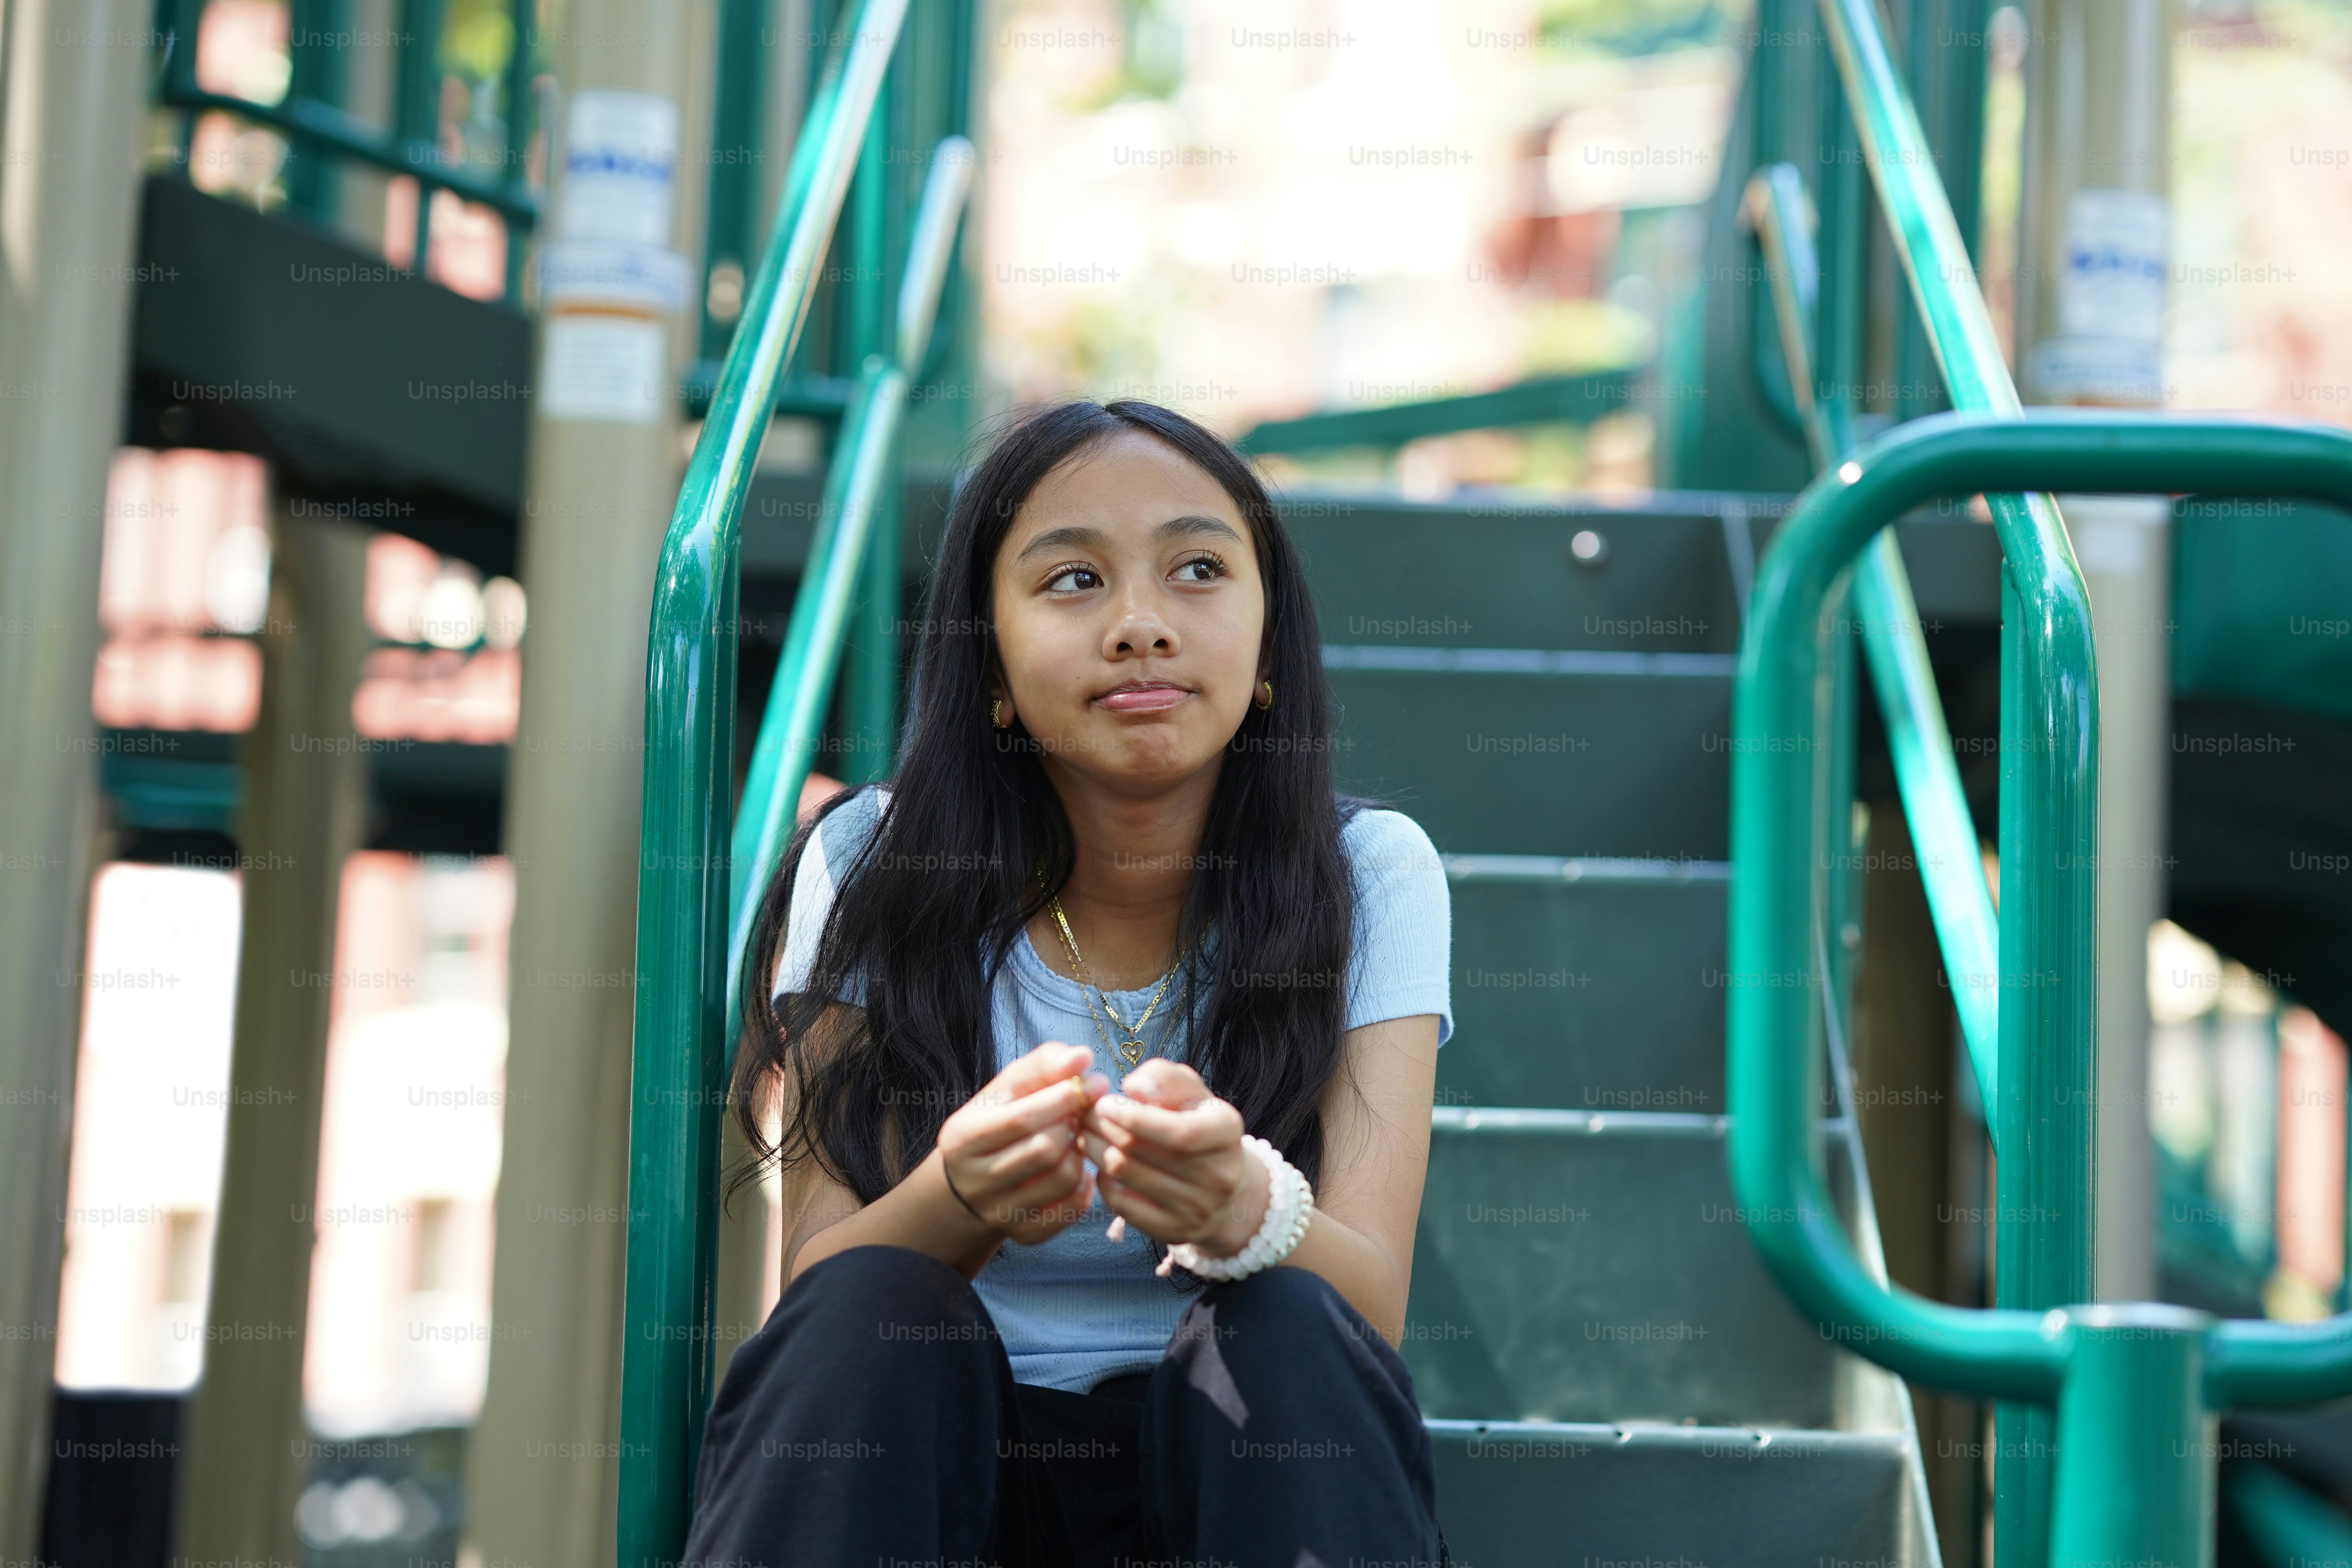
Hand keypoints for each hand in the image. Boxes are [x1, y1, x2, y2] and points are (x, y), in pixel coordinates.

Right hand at [937, 1042, 1108, 1244]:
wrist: (970, 1180)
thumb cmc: (997, 1120)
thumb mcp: (1007, 1087)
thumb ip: (1042, 1065)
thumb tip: (1082, 1057)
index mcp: (963, 1137)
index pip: (1022, 1118)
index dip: (1064, 1098)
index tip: (1091, 1083)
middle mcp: (975, 1181)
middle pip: (1045, 1150)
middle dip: (1073, 1125)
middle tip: (1083, 1113)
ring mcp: (999, 1212)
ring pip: (1062, 1178)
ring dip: (1081, 1154)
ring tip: (1077, 1139)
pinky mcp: (1024, 1234)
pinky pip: (1072, 1210)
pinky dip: (1085, 1186)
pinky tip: (1078, 1169)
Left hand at [1081, 1059, 1267, 1257]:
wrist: (1224, 1188)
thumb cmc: (1196, 1123)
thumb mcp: (1189, 1092)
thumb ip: (1163, 1078)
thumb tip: (1134, 1088)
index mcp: (1227, 1132)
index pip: (1179, 1132)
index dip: (1134, 1118)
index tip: (1104, 1103)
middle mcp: (1219, 1175)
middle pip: (1140, 1151)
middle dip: (1101, 1127)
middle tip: (1082, 1113)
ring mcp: (1197, 1209)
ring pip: (1123, 1174)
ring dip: (1093, 1149)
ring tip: (1084, 1133)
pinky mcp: (1174, 1231)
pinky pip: (1120, 1204)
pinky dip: (1102, 1180)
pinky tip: (1101, 1164)